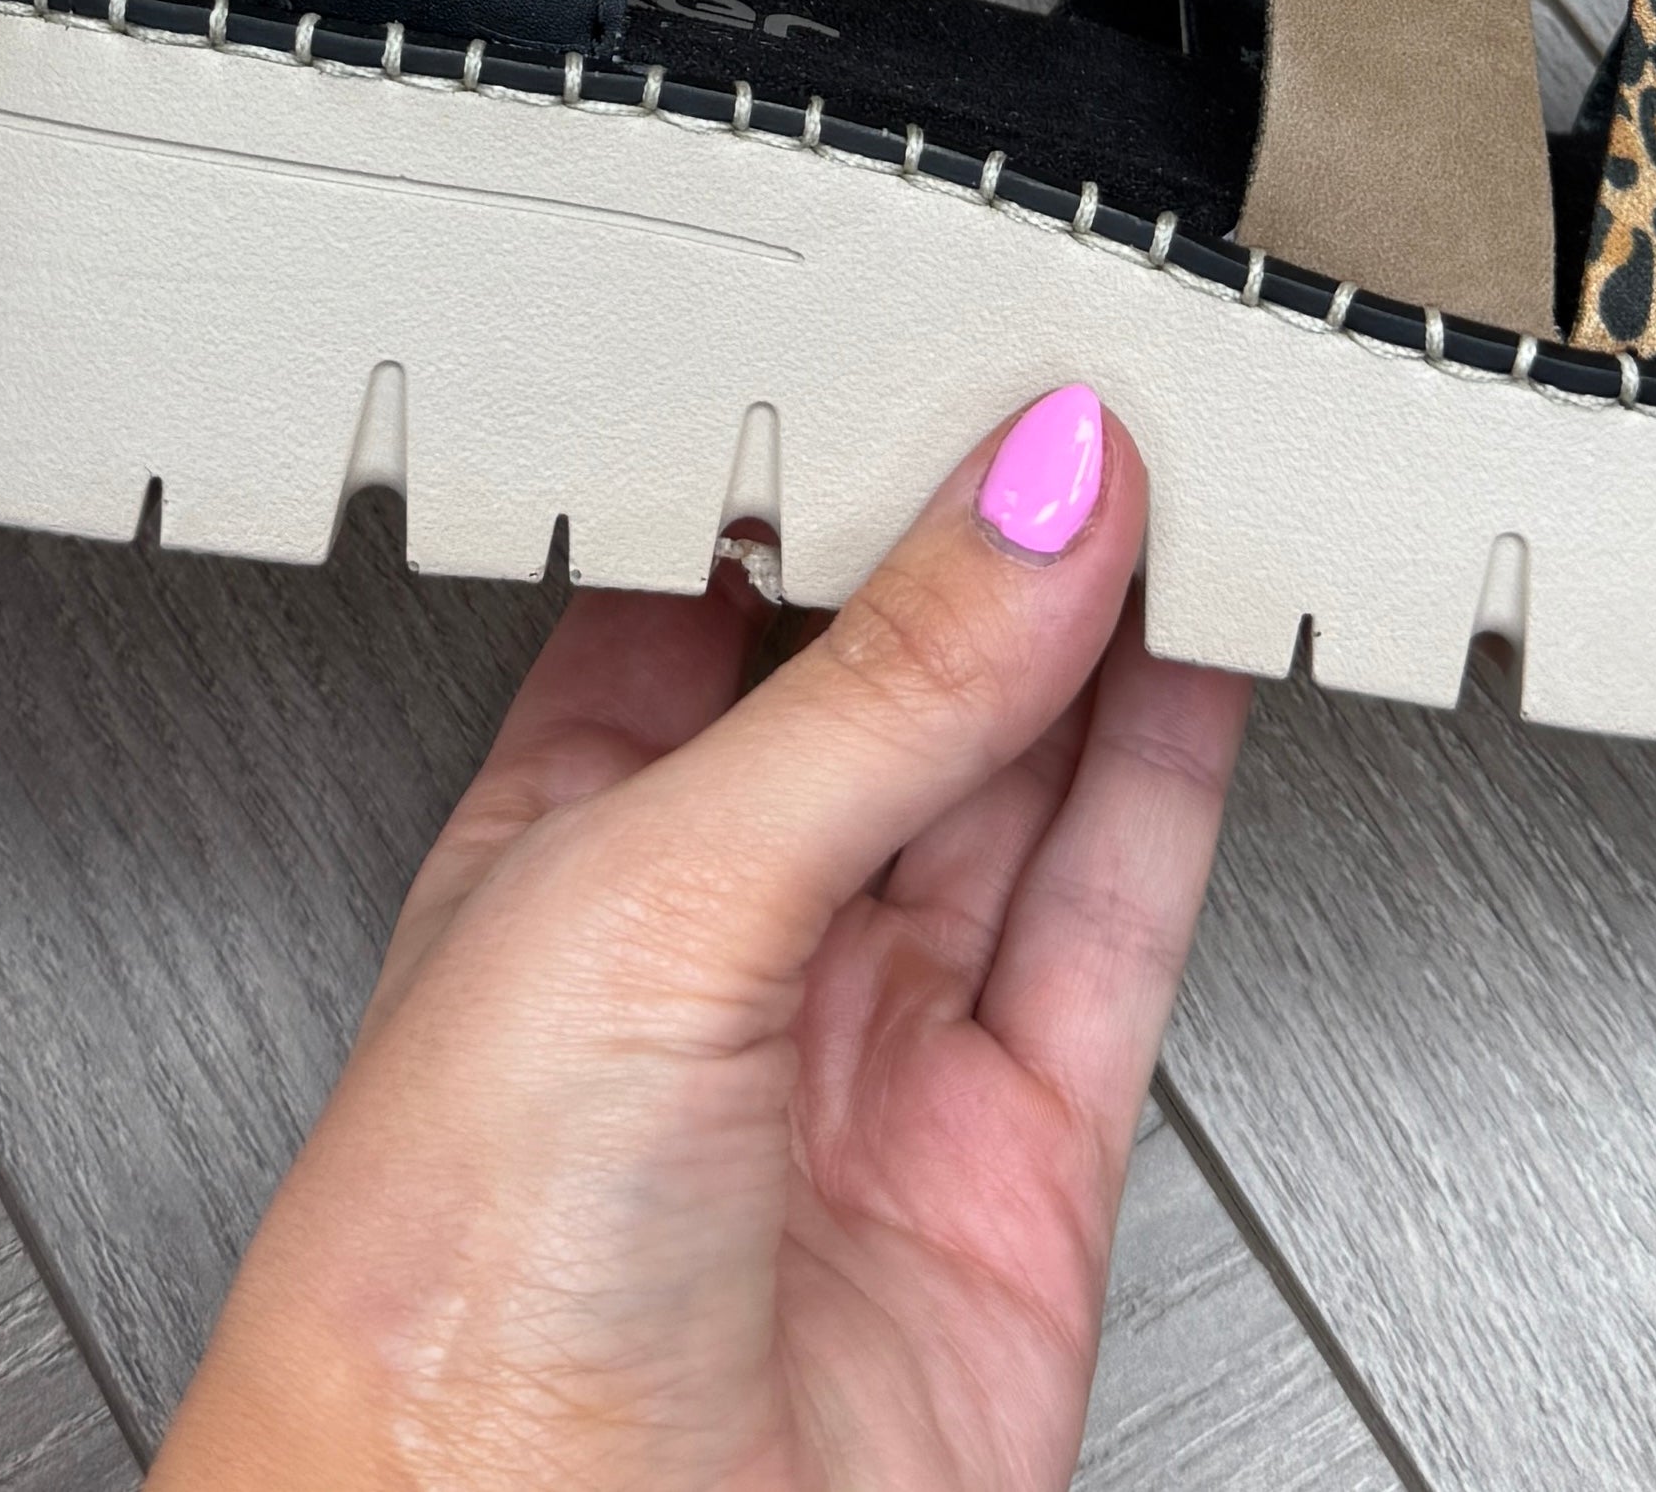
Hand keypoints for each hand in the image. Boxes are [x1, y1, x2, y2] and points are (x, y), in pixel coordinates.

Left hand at [151, 388, 1251, 1490]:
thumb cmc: (443, 1309)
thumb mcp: (652, 894)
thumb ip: (872, 690)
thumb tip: (1027, 497)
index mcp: (562, 851)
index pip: (713, 598)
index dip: (824, 471)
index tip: (928, 347)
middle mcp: (721, 950)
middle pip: (891, 685)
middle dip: (987, 538)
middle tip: (1091, 384)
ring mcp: (873, 1062)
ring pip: (1019, 788)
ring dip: (1104, 630)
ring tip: (1183, 467)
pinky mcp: (1017, 1171)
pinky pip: (1116, 926)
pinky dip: (1179, 782)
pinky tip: (1212, 655)